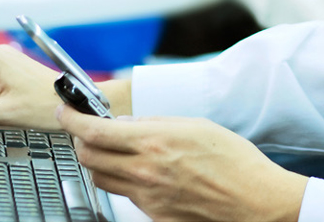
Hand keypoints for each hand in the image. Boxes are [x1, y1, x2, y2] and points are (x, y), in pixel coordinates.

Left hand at [58, 108, 306, 221]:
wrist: (260, 203)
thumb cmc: (236, 162)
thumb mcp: (195, 125)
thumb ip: (153, 123)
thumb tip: (124, 123)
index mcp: (152, 143)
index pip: (93, 131)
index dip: (70, 119)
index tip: (64, 112)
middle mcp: (144, 173)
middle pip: (87, 157)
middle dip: (81, 141)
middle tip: (87, 131)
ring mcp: (148, 200)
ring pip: (103, 180)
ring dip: (100, 163)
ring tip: (116, 153)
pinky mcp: (156, 218)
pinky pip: (128, 199)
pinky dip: (127, 184)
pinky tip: (145, 175)